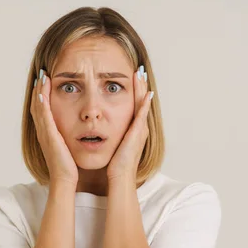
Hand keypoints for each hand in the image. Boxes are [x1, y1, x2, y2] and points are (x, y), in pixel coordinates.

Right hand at [30, 69, 78, 186]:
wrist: (65, 180)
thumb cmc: (70, 166)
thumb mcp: (69, 147)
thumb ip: (70, 137)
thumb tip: (80, 129)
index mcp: (48, 133)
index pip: (43, 109)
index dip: (43, 94)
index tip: (47, 80)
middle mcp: (43, 131)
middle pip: (37, 104)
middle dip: (39, 88)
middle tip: (42, 73)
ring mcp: (44, 133)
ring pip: (38, 106)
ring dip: (39, 90)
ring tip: (42, 76)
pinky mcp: (48, 135)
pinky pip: (43, 114)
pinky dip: (42, 101)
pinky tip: (44, 90)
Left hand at [107, 65, 153, 181]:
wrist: (120, 177)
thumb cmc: (115, 164)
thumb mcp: (113, 145)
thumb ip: (111, 135)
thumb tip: (101, 129)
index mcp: (133, 130)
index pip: (135, 106)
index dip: (134, 92)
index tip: (132, 78)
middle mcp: (140, 128)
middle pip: (141, 101)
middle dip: (140, 85)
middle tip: (139, 70)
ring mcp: (141, 130)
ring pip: (143, 104)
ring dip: (142, 89)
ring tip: (141, 74)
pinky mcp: (138, 134)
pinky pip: (142, 114)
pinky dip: (145, 103)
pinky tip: (146, 92)